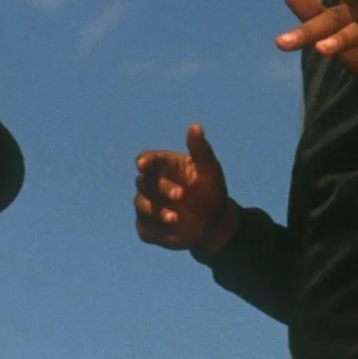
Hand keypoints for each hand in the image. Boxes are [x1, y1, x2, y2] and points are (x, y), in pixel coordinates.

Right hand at [134, 124, 236, 256]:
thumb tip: (195, 126)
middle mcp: (152, 185)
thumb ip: (200, 149)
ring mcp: (148, 207)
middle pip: (143, 182)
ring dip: (156, 210)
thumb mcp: (209, 170)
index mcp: (164, 167)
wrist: (215, 224)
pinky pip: (144, 228)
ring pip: (141, 205)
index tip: (143, 164)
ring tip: (175, 218)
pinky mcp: (148, 228)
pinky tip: (171, 232)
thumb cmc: (211, 191)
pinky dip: (155, 230)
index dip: (144, 161)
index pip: (148, 160)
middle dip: (160, 188)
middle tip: (180, 195)